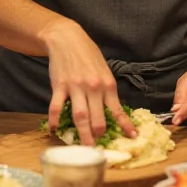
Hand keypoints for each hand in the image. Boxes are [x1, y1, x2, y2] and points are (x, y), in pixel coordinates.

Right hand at [43, 20, 136, 145]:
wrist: (67, 39)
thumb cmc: (88, 55)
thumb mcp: (104, 70)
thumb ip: (107, 89)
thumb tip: (112, 110)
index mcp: (107, 84)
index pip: (117, 109)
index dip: (125, 125)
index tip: (132, 137)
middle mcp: (93, 87)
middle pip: (97, 118)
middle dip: (99, 135)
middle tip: (99, 147)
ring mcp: (75, 87)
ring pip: (79, 116)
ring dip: (82, 134)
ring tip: (83, 147)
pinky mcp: (59, 86)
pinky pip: (56, 107)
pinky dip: (54, 121)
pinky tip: (54, 130)